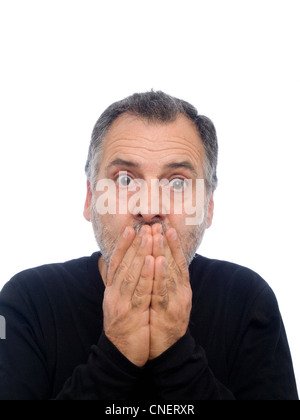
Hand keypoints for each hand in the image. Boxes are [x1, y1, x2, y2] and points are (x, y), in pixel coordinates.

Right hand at [102, 225, 153, 366]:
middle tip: (145, 226)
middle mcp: (113, 294)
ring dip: (141, 253)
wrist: (120, 355)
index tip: (131, 228)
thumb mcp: (114, 302)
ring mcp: (121, 304)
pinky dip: (147, 275)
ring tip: (149, 236)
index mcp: (111, 291)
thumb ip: (112, 282)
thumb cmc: (121, 327)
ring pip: (131, 274)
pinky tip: (153, 261)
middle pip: (125, 264)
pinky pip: (141, 291)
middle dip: (136, 244)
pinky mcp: (131, 314)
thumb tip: (105, 262)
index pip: (116, 263)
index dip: (123, 245)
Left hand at [149, 224, 191, 359]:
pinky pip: (164, 290)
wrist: (168, 351)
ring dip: (165, 252)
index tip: (166, 227)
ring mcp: (178, 301)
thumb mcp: (164, 299)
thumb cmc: (162, 322)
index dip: (173, 244)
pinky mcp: (171, 312)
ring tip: (159, 235)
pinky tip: (158, 260)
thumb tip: (156, 264)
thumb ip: (161, 282)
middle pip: (174, 263)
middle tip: (160, 224)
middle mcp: (182, 291)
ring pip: (171, 273)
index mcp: (181, 287)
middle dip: (166, 242)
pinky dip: (162, 275)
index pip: (178, 261)